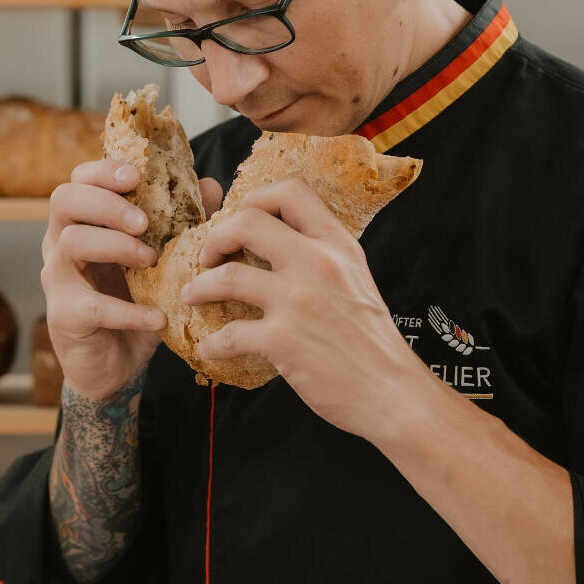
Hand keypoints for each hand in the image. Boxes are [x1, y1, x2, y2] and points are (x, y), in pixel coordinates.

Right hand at [42, 159, 223, 399]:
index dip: (104, 171)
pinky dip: (127, 311)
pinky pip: (91, 306)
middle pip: (64, 200)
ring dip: (116, 246)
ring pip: (71, 243)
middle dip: (107, 203)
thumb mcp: (162, 261)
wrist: (115, 366)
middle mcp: (60, 244)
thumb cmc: (135, 303)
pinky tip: (157, 317)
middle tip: (145, 222)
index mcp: (82, 223)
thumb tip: (211, 186)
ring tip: (151, 261)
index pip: (78, 180)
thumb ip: (184, 223)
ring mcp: (57, 280)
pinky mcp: (64, 317)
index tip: (137, 177)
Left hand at [179, 179, 429, 440]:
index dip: (255, 198)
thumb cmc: (371, 340)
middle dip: (216, 237)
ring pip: (227, 276)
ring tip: (191, 295)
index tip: (239, 217)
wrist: (392, 391)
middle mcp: (317, 264)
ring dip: (200, 286)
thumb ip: (322, 257)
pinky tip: (208, 347)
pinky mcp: (282, 340)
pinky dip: (211, 343)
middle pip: (247, 222)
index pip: (290, 192)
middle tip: (208, 257)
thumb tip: (280, 245)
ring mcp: (298, 301)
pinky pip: (229, 334)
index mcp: (336, 245)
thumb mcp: (356, 279)